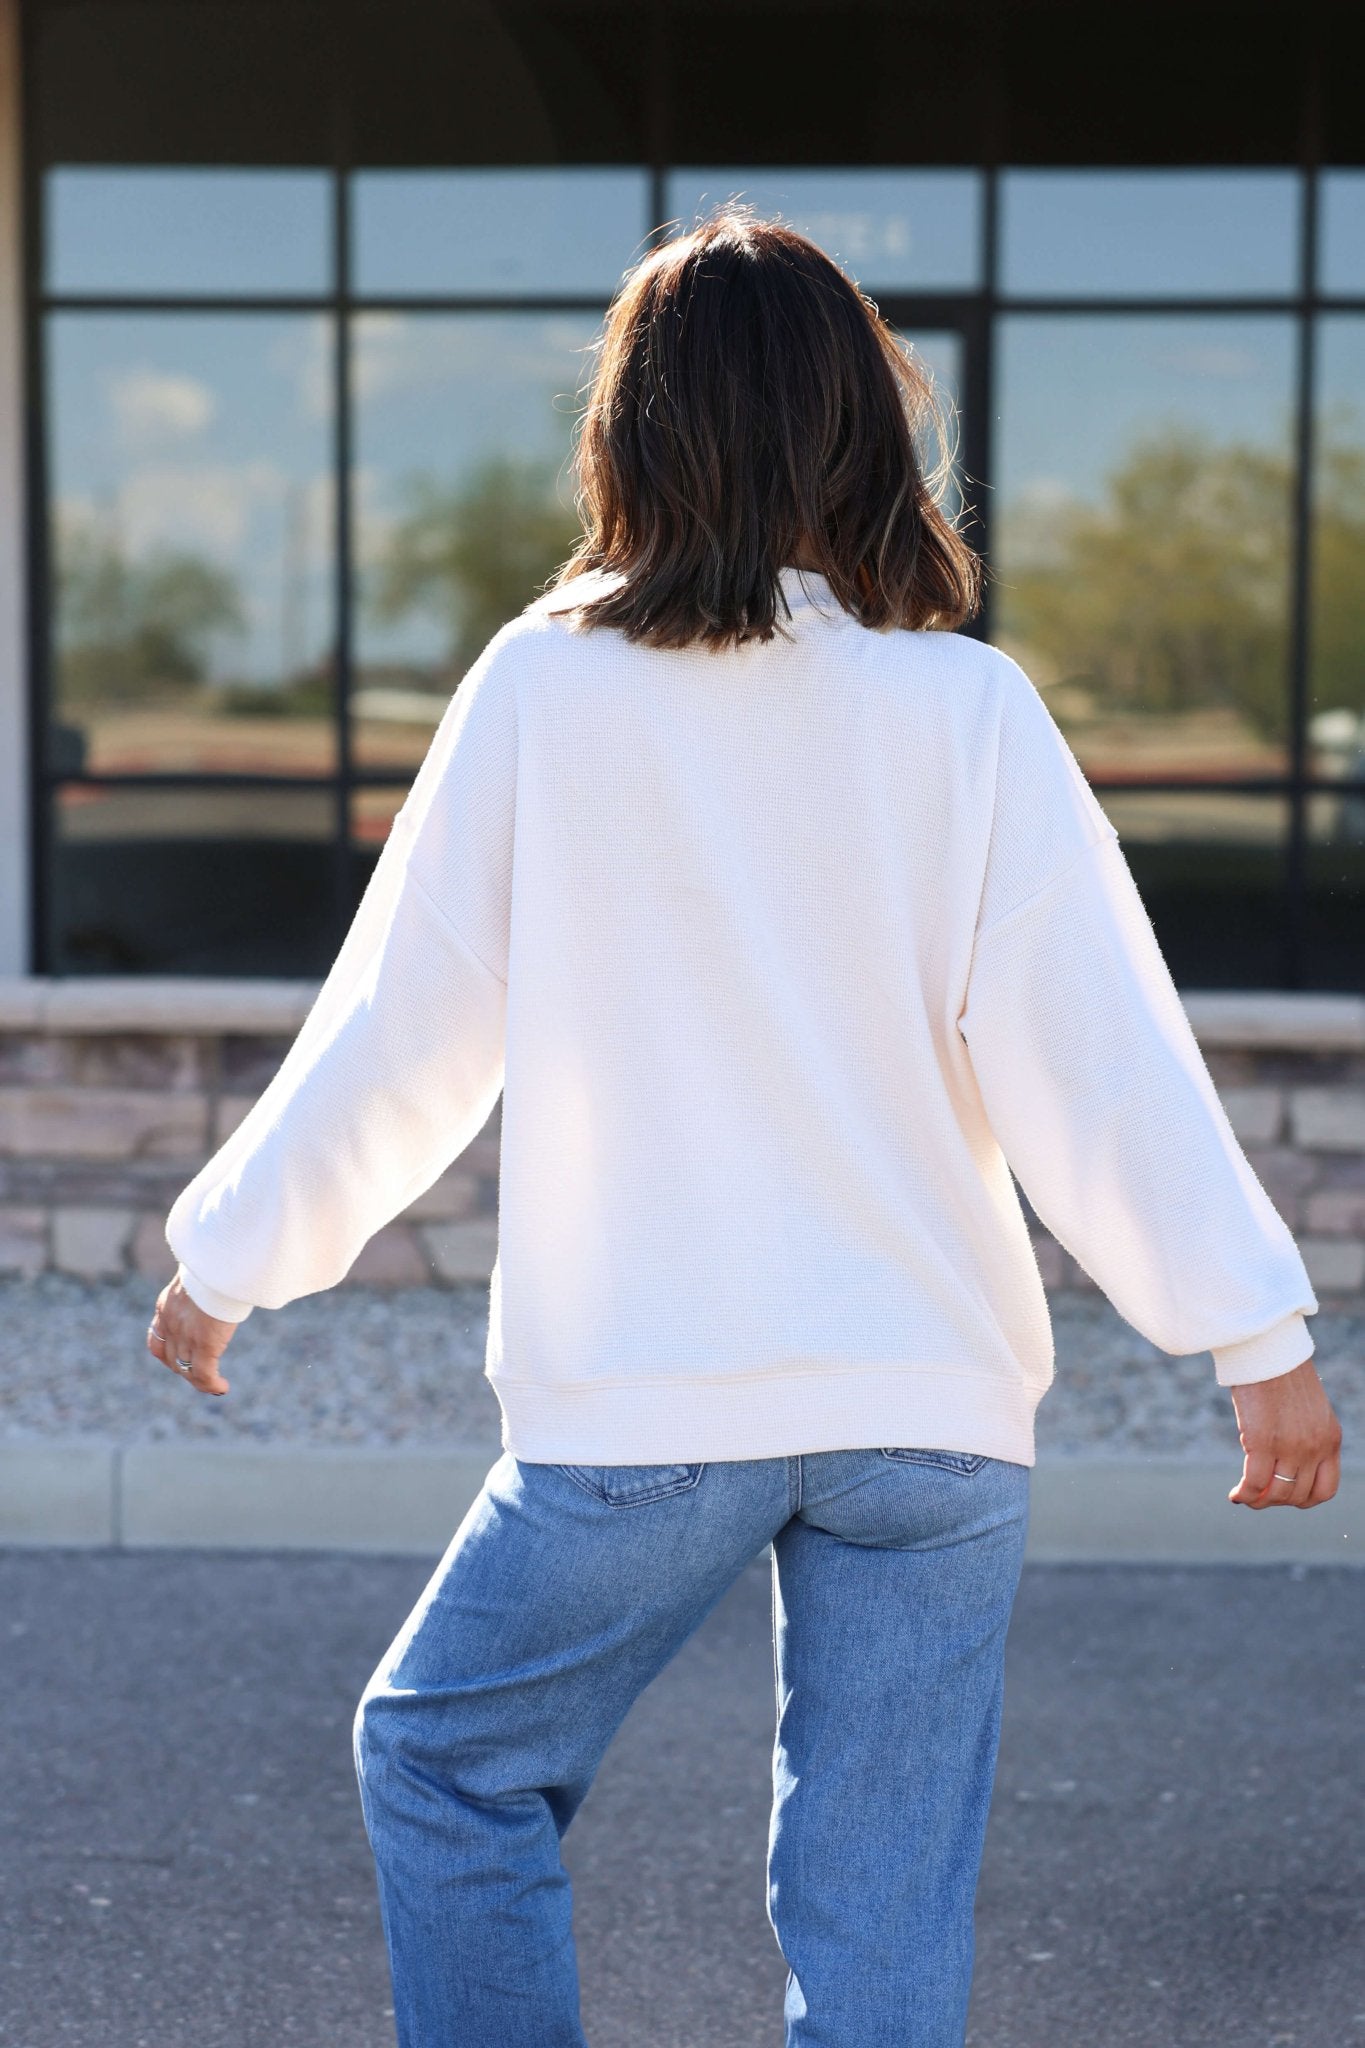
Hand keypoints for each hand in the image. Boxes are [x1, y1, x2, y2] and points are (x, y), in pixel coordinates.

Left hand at [146, 1271, 237, 1395]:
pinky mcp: (205, 1344)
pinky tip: (222, 1388)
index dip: (167, 1351)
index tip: (180, 1354)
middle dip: (184, 1368)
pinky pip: (204, 1375)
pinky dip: (212, 1385)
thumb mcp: (202, 1270)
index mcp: (167, 1304)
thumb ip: (202, 1279)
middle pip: (171, 1357)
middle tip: (202, 1373)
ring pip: (186, 1369)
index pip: (158, 1336)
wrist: (219, 1259)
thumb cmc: (218, 1257)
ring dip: (199, 1380)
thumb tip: (219, 1271)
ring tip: (213, 1384)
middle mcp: (171, 1323)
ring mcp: (186, 1335)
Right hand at [1226, 1357, 1341, 1508]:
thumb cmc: (1280, 1374)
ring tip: (1245, 1494)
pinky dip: (1244, 1493)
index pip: (1325, 1490)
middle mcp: (1315, 1447)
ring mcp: (1290, 1446)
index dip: (1303, 1499)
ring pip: (1277, 1493)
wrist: (1266, 1349)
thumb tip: (1284, 1466)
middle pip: (1298, 1495)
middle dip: (1276, 1500)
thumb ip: (1305, 1436)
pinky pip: (1255, 1482)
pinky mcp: (1262, 1442)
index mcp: (1330, 1439)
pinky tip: (1235, 1493)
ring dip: (1259, 1500)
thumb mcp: (1307, 1410)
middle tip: (1258, 1494)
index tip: (1284, 1494)